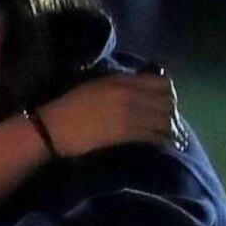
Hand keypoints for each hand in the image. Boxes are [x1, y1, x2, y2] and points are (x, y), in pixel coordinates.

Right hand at [35, 69, 179, 156]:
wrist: (53, 128)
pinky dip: (163, 140)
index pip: (161, 83)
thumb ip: (121, 84)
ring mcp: (129, 114)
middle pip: (167, 102)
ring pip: (164, 120)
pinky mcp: (126, 134)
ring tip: (171, 135)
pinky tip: (165, 145)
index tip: (165, 101)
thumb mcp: (97, 85)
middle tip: (169, 121)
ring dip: (171, 128)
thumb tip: (142, 88)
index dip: (168, 93)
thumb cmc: (70, 106)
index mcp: (121, 81)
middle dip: (171, 112)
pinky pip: (155, 136)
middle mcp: (129, 94)